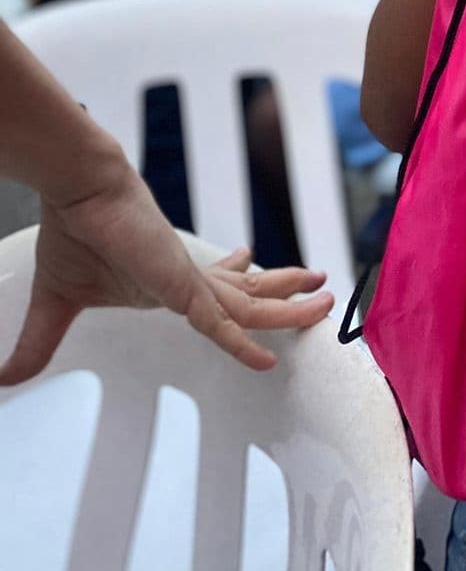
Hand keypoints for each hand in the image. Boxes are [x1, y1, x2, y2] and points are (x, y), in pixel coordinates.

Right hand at [0, 155, 332, 384]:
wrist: (80, 192)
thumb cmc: (75, 232)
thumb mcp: (59, 300)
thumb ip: (40, 341)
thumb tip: (4, 378)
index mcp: (167, 278)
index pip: (216, 283)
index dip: (244, 279)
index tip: (258, 267)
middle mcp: (188, 278)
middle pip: (248, 292)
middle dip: (284, 294)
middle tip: (318, 292)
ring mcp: (190, 281)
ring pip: (251, 306)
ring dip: (290, 308)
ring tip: (328, 302)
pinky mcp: (183, 286)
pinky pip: (222, 324)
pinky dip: (244, 343)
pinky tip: (268, 360)